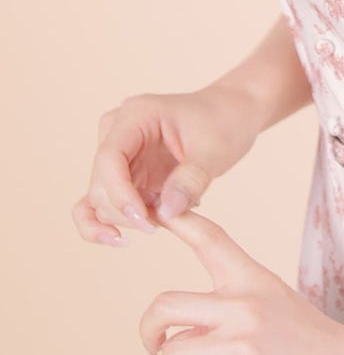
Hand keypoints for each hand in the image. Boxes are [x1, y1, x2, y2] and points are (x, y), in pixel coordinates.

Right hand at [72, 86, 261, 245]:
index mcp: (136, 115)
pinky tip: (121, 241)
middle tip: (168, 222)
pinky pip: (100, 203)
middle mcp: (117, 132)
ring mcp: (118, 154)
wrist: (233, 113)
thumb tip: (165, 213)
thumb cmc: (224, 121)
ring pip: (99, 199)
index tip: (145, 220)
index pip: (110, 158)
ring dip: (126, 218)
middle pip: (101, 183)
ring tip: (167, 219)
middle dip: (128, 211)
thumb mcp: (215, 148)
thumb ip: (191, 179)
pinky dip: (106, 224)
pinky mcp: (123, 174)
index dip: (120, 194)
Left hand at [140, 207, 343, 354]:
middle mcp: (245, 306)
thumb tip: (177, 330)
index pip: (209, 239)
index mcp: (254, 280)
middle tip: (153, 344)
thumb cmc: (313, 343)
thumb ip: (233, 303)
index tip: (154, 210)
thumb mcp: (278, 301)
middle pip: (164, 305)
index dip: (178, 220)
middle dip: (148, 329)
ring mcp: (244, 346)